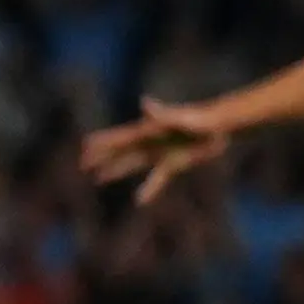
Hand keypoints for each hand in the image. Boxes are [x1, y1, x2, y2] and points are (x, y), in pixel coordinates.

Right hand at [78, 98, 237, 203]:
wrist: (221, 125)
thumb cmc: (201, 118)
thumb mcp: (181, 117)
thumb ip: (162, 113)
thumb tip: (144, 102)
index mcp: (148, 131)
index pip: (119, 138)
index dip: (102, 143)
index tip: (84, 145)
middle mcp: (150, 143)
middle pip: (121, 152)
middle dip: (102, 158)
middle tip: (82, 165)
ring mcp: (161, 153)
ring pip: (133, 165)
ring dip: (116, 171)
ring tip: (98, 179)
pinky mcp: (174, 164)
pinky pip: (157, 180)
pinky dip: (149, 190)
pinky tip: (140, 201)